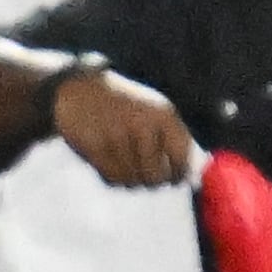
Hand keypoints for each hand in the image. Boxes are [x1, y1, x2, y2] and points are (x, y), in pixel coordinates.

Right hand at [51, 65, 194, 185]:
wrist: (79, 91)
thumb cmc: (125, 106)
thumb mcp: (155, 112)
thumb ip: (175, 140)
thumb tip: (193, 175)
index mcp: (163, 116)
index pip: (181, 158)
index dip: (180, 174)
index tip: (175, 180)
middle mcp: (142, 125)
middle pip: (157, 176)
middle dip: (154, 180)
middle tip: (150, 177)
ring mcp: (117, 137)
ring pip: (133, 180)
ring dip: (132, 179)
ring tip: (127, 164)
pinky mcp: (95, 148)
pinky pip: (112, 178)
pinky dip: (114, 177)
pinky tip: (111, 163)